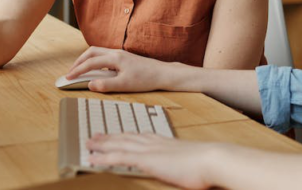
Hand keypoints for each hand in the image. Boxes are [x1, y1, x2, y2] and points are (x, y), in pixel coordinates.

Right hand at [66, 46, 171, 92]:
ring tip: (80, 70)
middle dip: (79, 61)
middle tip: (71, 72)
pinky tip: (96, 70)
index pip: (90, 62)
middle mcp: (116, 53)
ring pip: (98, 52)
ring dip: (86, 60)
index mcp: (115, 58)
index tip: (68, 77)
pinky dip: (95, 61)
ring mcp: (120, 54)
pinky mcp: (124, 57)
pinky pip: (104, 56)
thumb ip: (106, 85)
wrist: (162, 74)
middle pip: (91, 52)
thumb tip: (90, 84)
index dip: (77, 70)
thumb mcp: (125, 85)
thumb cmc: (146, 79)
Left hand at [88, 133, 216, 188]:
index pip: (139, 136)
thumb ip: (182, 162)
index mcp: (164, 142)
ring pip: (118, 145)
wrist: (212, 159)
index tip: (116, 134)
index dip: (125, 135)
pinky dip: (103, 157)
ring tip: (89, 144)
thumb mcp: (192, 161)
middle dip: (109, 137)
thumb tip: (184, 167)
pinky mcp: (146, 160)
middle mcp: (154, 142)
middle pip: (126, 137)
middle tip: (95, 135)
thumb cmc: (208, 164)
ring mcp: (149, 150)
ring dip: (102, 144)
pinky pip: (118, 158)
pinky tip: (93, 159)